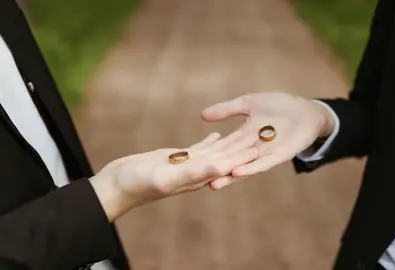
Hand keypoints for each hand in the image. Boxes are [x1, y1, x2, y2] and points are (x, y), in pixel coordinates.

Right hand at [90, 131, 258, 220]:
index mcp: (196, 177)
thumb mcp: (167, 177)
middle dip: (243, 146)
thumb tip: (221, 167)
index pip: (226, 166)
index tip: (261, 146)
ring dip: (231, 142)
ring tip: (246, 130)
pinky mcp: (177, 158)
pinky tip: (217, 134)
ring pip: (214, 151)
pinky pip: (199, 148)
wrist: (118, 184)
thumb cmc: (138, 184)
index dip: (243, 156)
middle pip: (225, 157)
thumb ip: (193, 173)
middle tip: (262, 133)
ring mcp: (187, 165)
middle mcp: (196, 172)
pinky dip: (210, 141)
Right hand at [201, 92, 334, 188]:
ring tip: (214, 184)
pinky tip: (239, 172)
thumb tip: (202, 115)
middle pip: (231, 162)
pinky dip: (252, 168)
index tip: (191, 164)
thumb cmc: (278, 105)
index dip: (209, 155)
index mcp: (243, 137)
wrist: (304, 109)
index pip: (223, 148)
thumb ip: (226, 110)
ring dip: (230, 176)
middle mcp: (252, 149)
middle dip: (216, 172)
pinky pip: (264, 164)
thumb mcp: (248, 104)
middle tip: (196, 182)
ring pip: (246, 167)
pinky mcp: (280, 155)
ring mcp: (265, 153)